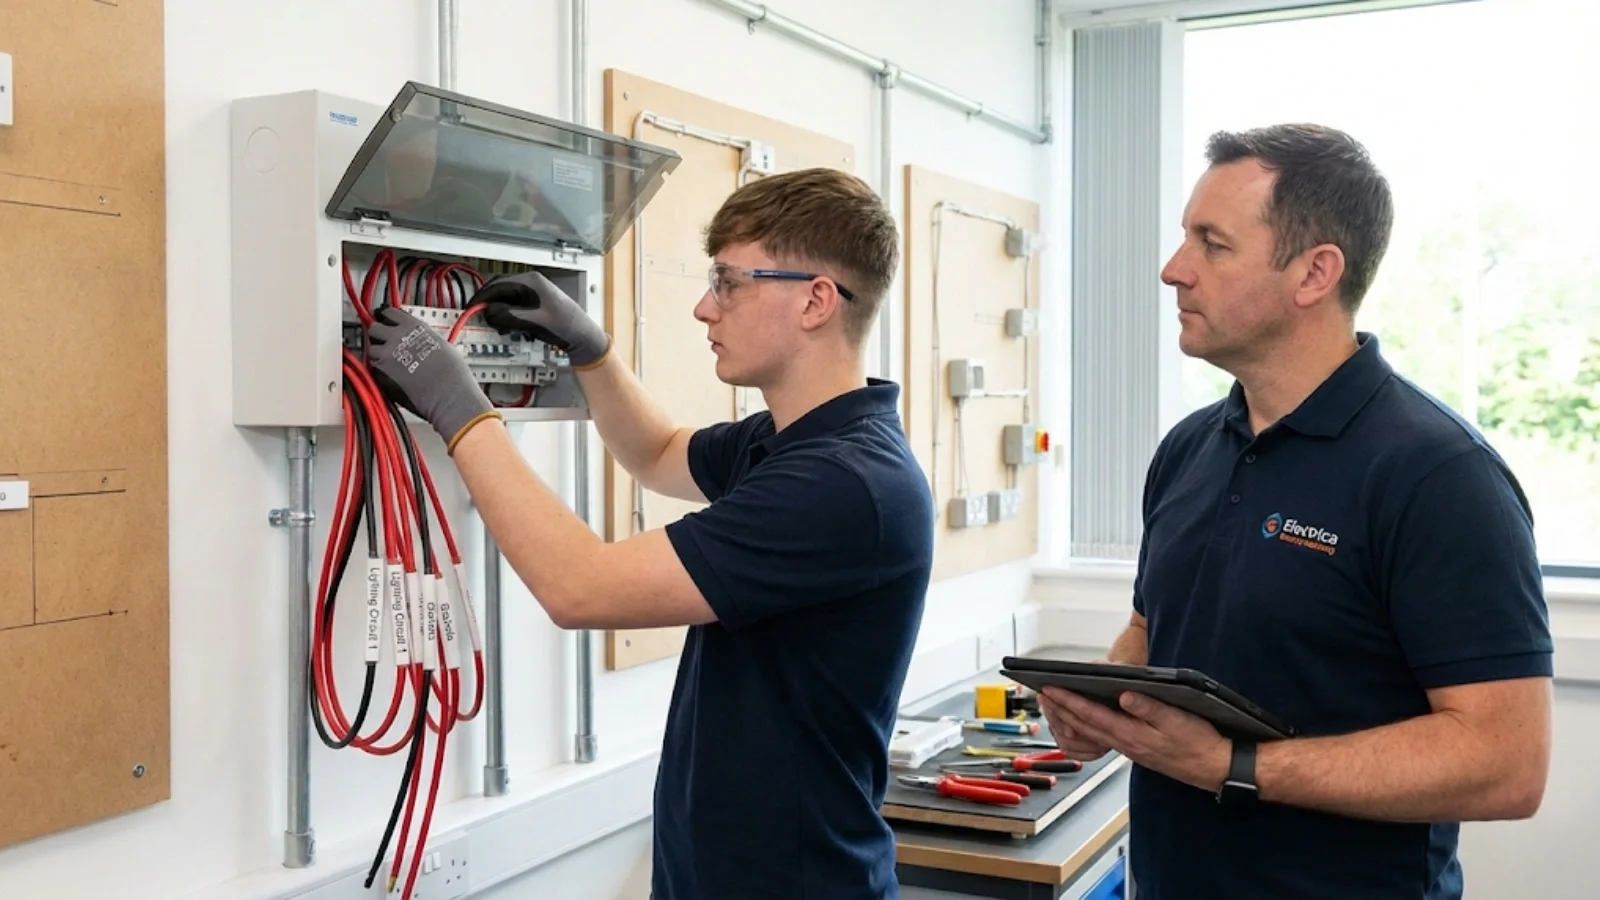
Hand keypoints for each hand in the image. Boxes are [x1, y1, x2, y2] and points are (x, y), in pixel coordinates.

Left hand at [366, 306, 501, 451]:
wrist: (448, 394)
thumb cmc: (452, 373)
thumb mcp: (441, 343)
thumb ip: (422, 338)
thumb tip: (417, 340)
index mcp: (412, 326)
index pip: (389, 312)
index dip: (386, 316)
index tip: (385, 319)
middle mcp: (396, 337)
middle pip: (374, 328)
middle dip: (378, 335)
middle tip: (384, 342)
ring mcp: (387, 355)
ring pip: (371, 349)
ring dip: (378, 354)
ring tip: (390, 363)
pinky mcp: (382, 374)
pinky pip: (374, 368)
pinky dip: (380, 371)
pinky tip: (392, 376)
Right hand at [471, 271, 610, 367]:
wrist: (583, 337)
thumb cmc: (564, 326)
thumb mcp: (534, 321)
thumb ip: (509, 316)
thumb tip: (488, 312)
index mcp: (531, 282)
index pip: (498, 285)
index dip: (482, 297)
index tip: (470, 308)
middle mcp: (531, 283)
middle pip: (500, 290)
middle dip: (488, 304)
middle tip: (477, 317)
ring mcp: (533, 293)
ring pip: (506, 298)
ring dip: (497, 310)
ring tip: (494, 325)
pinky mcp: (535, 304)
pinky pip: (514, 306)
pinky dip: (507, 315)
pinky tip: (507, 326)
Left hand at [1041, 687, 1231, 793]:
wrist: (1215, 767)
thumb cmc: (1199, 742)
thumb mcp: (1178, 720)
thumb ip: (1150, 708)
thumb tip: (1125, 696)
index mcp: (1133, 735)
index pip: (1092, 716)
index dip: (1069, 701)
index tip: (1051, 689)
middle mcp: (1126, 744)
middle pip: (1086, 725)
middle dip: (1061, 709)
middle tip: (1042, 693)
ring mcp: (1130, 748)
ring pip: (1092, 732)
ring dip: (1071, 717)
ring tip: (1055, 703)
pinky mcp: (1136, 748)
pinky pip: (1104, 736)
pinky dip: (1089, 725)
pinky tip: (1085, 718)